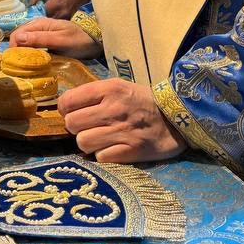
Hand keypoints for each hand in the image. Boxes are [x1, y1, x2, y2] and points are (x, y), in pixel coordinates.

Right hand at [9, 16, 98, 58]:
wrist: (95, 40)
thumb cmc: (79, 40)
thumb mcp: (60, 40)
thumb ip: (39, 39)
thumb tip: (17, 38)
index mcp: (39, 24)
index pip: (16, 34)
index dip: (13, 48)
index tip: (17, 62)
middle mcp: (38, 27)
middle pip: (19, 38)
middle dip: (17, 51)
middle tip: (22, 67)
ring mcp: (42, 33)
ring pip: (25, 43)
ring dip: (24, 53)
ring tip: (27, 66)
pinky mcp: (47, 41)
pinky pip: (34, 47)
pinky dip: (31, 54)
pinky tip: (34, 63)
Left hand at [31, 0, 88, 18]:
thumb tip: (30, 4)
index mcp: (54, 4)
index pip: (39, 14)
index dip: (33, 13)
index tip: (29, 12)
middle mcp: (60, 13)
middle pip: (45, 22)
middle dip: (39, 19)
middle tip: (34, 16)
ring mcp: (66, 17)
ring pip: (52, 24)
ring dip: (46, 22)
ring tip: (41, 17)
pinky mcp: (69, 19)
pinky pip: (58, 23)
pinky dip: (53, 22)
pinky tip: (50, 17)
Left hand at [59, 78, 185, 163]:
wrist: (176, 118)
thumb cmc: (143, 102)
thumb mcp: (120, 87)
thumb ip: (95, 94)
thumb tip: (66, 106)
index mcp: (109, 89)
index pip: (68, 101)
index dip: (66, 109)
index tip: (73, 112)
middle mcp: (113, 109)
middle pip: (71, 123)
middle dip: (76, 127)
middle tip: (87, 127)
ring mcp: (121, 131)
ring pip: (82, 142)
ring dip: (88, 143)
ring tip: (99, 139)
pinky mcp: (130, 151)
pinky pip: (100, 157)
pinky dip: (103, 155)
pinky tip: (112, 149)